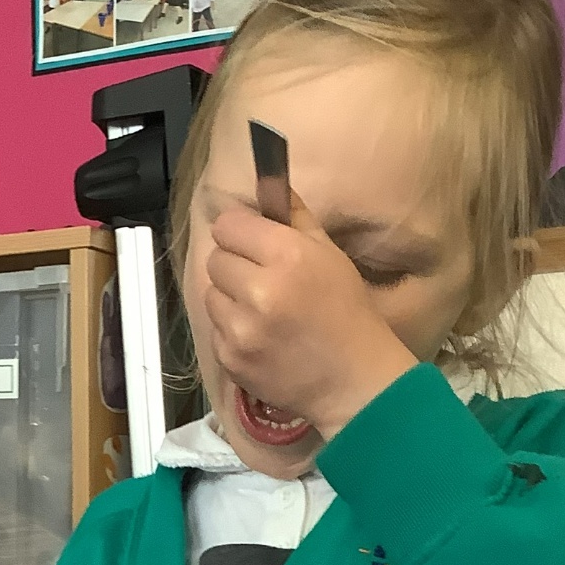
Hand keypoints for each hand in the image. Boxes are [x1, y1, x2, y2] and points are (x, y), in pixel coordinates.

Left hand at [205, 193, 417, 436]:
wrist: (353, 381)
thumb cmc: (347, 312)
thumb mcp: (329, 254)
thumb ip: (293, 217)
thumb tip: (266, 183)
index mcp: (287, 256)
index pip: (228, 225)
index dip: (240, 231)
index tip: (251, 240)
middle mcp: (259, 290)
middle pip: (215, 258)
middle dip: (234, 264)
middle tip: (261, 278)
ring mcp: (240, 328)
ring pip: (210, 294)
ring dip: (229, 298)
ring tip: (261, 310)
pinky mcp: (230, 358)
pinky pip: (216, 329)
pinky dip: (232, 330)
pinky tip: (261, 337)